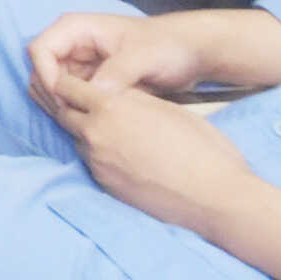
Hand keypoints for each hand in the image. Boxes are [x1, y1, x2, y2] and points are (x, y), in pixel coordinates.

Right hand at [29, 9, 224, 104]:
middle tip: (75, 118)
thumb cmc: (166, 45)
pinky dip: (76, 110)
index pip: (40, 50)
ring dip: (63, 105)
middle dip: (52, 95)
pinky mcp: (91, 82)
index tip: (67, 101)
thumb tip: (94, 95)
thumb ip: (117, 72)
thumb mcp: (143, 55)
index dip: (47, 76)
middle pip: (41, 71)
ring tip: (86, 122)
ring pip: (53, 87)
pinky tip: (94, 122)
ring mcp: (80, 65)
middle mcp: (72, 45)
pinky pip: (72, 97)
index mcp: (76, 29)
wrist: (189, 53)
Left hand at [36, 73, 257, 231]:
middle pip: (63, 114)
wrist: (217, 198)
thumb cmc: (202, 148)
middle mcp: (96, 134)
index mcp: (110, 108)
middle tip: (83, 103)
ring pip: (77, 139)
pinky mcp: (106, 186)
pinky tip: (118, 154)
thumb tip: (113, 92)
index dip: (67, 81)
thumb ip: (131, 98)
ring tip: (107, 130)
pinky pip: (91, 163)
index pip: (66, 87)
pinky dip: (97, 154)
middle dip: (69, 106)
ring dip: (84, 132)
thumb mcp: (166, 108)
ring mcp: (98, 163)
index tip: (73, 81)